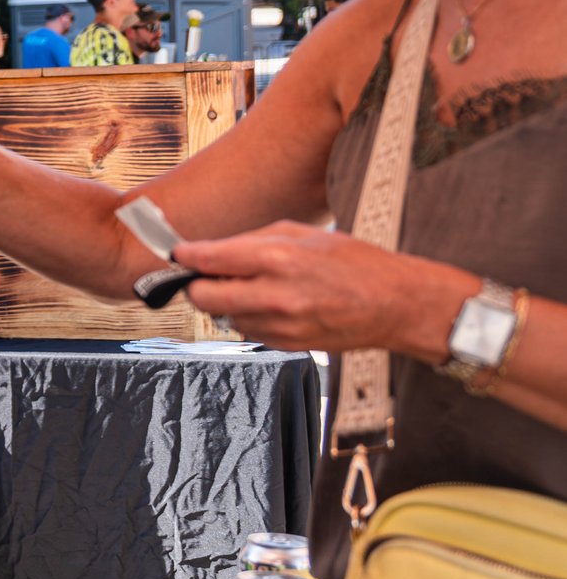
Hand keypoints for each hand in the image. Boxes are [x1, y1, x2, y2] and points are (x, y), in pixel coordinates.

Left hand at [173, 222, 473, 355]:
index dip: (186, 256)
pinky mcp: (286, 345)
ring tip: (256, 288)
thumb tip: (211, 251)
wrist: (396, 304)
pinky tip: (274, 306)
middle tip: (209, 275)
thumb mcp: (303, 234)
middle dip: (199, 285)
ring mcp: (280, 325)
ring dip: (227, 304)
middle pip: (203, 297)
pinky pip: (248, 332)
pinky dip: (250, 319)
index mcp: (277, 259)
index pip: (206, 259)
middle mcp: (274, 295)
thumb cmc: (354, 263)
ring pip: (223, 317)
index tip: (181, 254)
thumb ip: (252, 242)